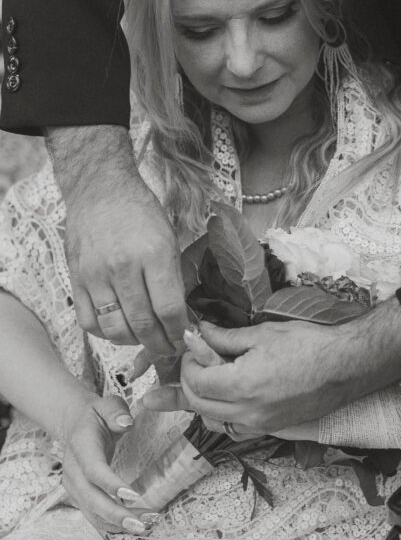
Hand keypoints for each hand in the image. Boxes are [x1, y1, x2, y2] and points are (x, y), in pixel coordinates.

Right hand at [48, 126, 187, 355]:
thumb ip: (173, 278)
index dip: (178, 332)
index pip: (169, 309)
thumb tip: (179, 317)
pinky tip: (118, 328)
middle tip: (168, 350)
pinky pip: (89, 321)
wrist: (100, 190)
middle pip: (142, 324)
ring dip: (133, 342)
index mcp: (153, 254)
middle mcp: (123, 267)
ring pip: (114, 329)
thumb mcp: (169, 238)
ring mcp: (96, 275)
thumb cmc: (140, 212)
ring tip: (144, 340)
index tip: (184, 340)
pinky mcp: (76, 279)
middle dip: (160, 345)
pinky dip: (104, 333)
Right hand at [60, 395, 154, 534]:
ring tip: (145, 526)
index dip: (111, 484)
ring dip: (117, 523)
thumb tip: (127, 423)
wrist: (76, 425)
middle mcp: (73, 471)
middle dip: (116, 514)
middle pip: (91, 499)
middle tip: (143, 523)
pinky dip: (112, 524)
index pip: (94, 470)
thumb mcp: (107, 404)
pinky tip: (135, 526)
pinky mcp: (80, 497)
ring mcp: (74, 487)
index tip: (134, 496)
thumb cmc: (97, 415)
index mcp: (81, 446)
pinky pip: (94, 516)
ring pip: (92, 512)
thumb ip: (116, 412)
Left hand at [142, 327, 319, 441]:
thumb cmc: (308, 345)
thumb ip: (224, 337)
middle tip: (194, 360)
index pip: (196, 381)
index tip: (192, 347)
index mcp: (242, 385)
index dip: (188, 363)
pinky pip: (234, 429)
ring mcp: (260, 424)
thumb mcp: (262, 333)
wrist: (344, 366)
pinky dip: (222, 415)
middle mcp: (247, 412)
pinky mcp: (271, 428)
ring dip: (202, 401)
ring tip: (207, 379)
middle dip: (189, 381)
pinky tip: (226, 397)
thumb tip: (200, 332)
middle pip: (198, 404)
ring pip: (212, 421)